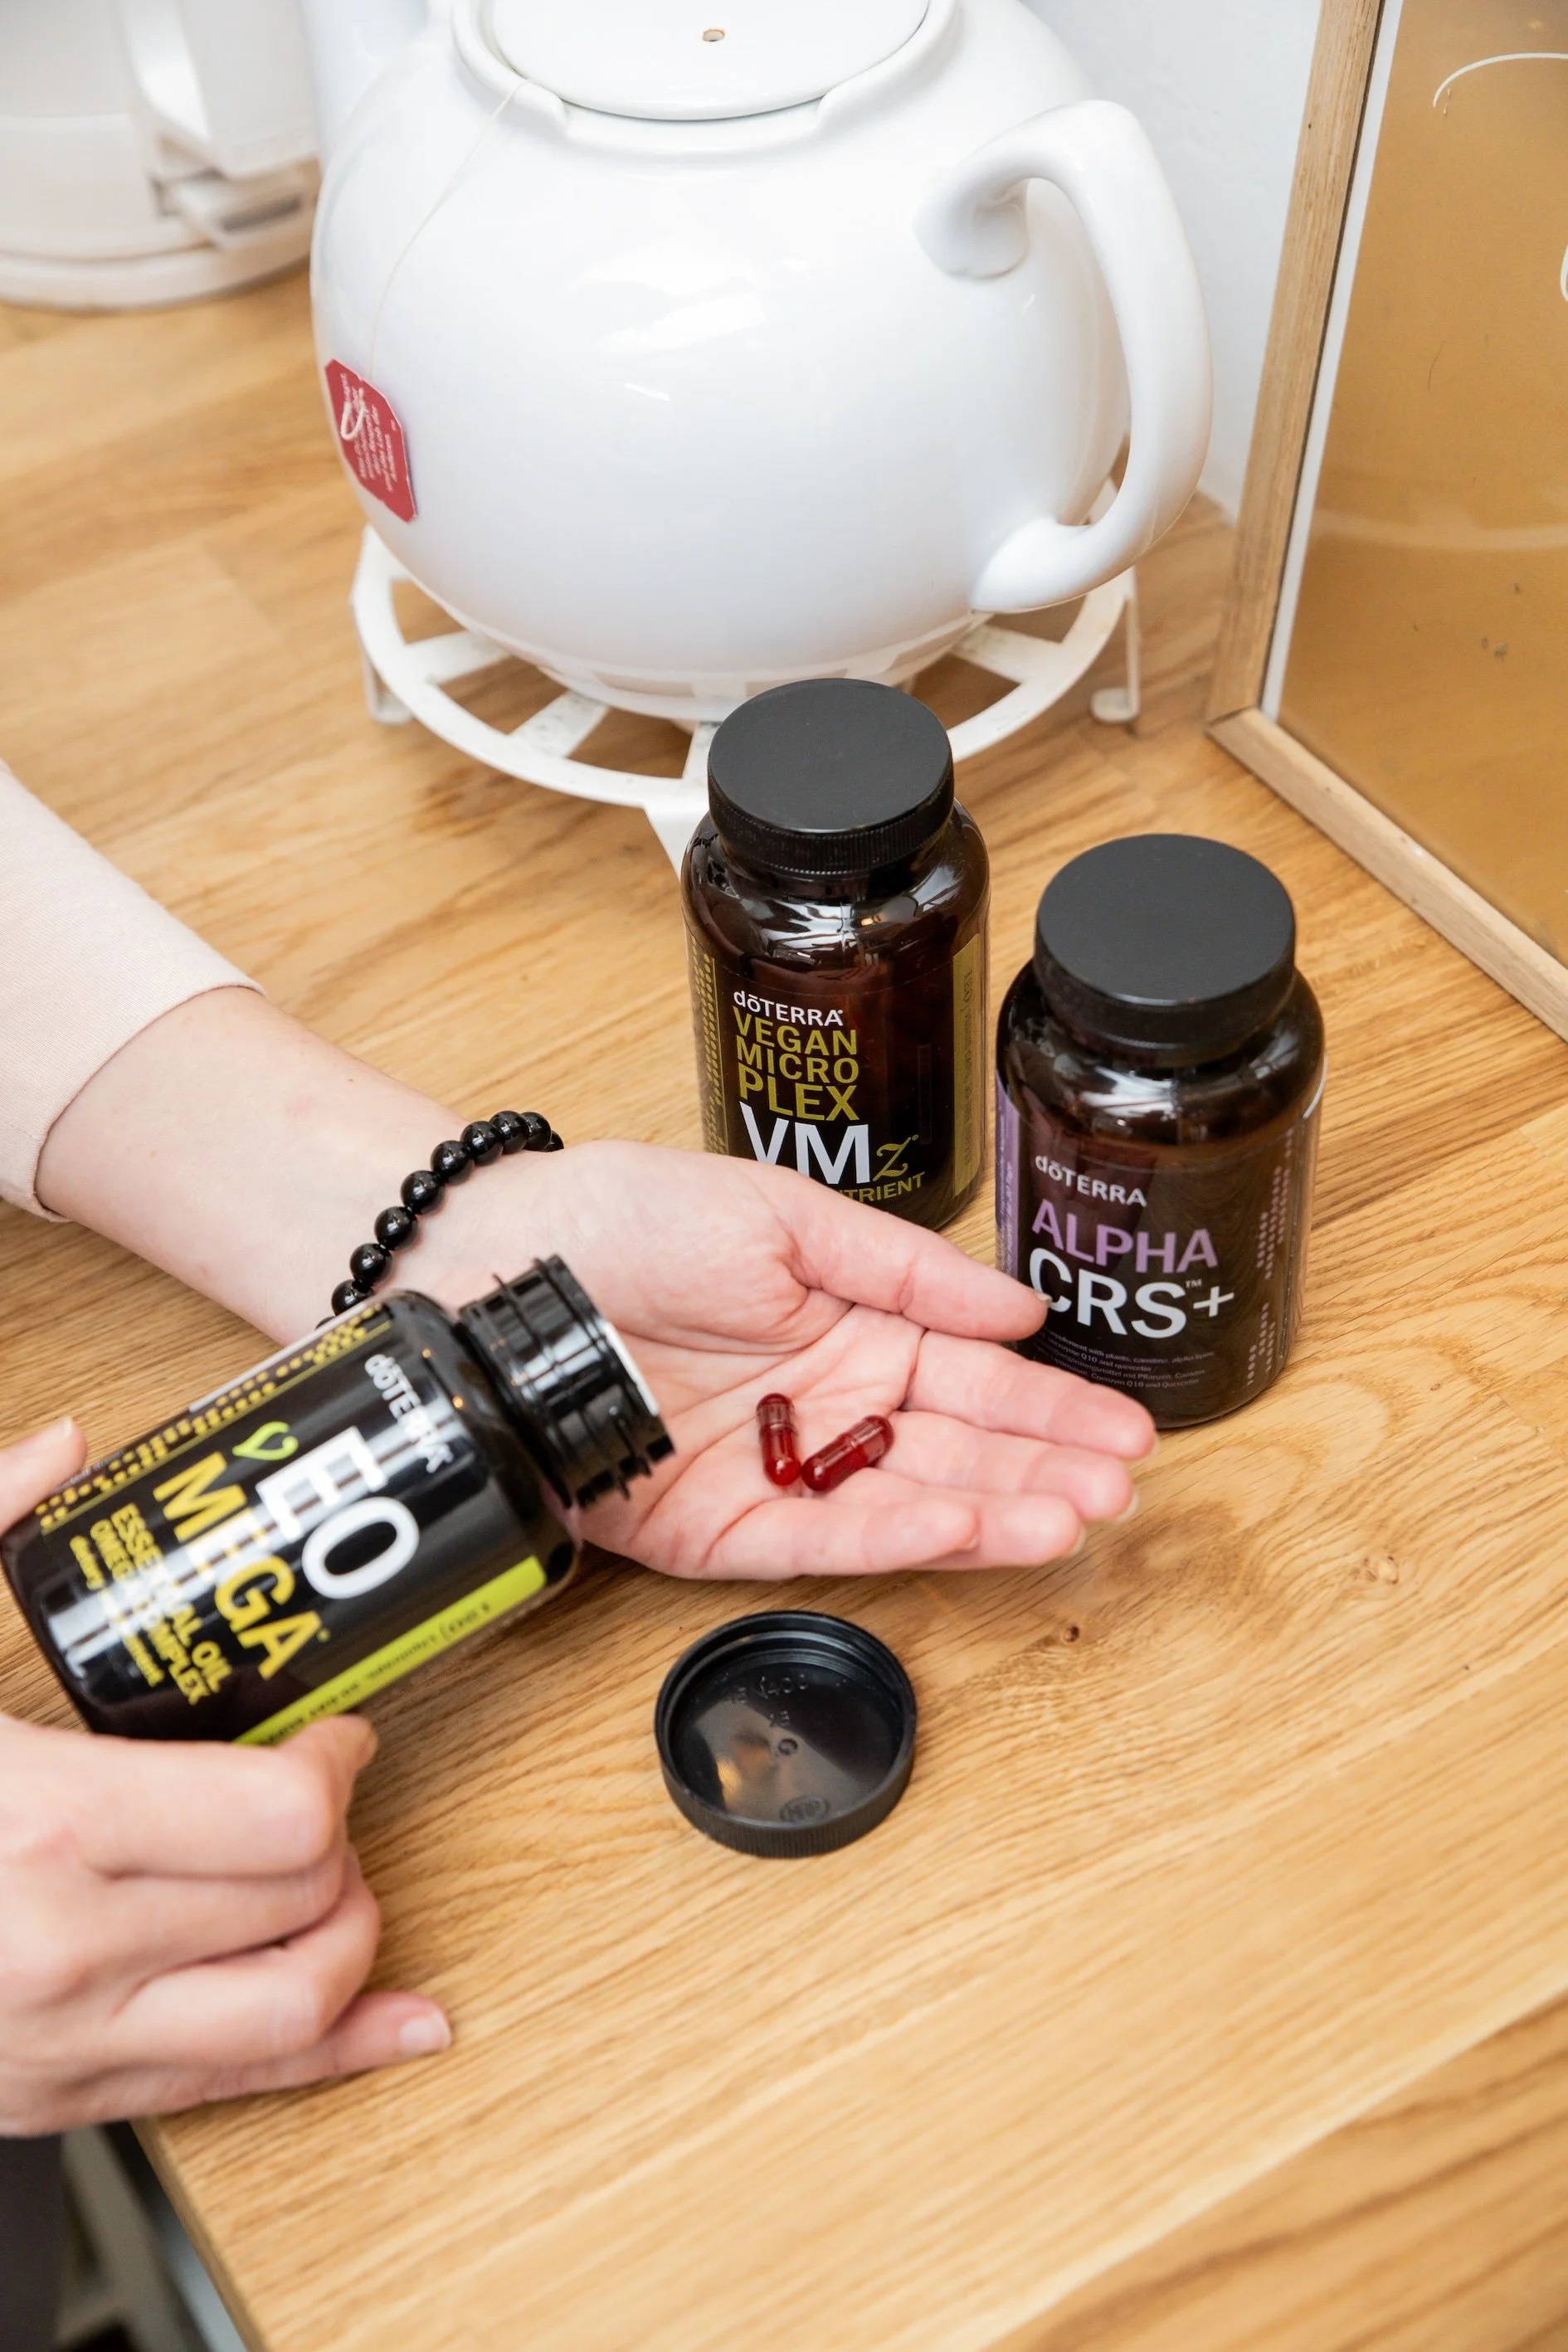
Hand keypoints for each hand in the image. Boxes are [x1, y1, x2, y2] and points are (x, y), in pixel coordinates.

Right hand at [0, 1422, 449, 2132]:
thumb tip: (63, 1448)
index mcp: (44, 1825)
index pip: (283, 1819)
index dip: (334, 1764)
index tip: (330, 1727)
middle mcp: (67, 1951)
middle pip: (306, 1902)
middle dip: (344, 1834)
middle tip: (326, 1783)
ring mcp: (59, 2045)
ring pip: (290, 2016)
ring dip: (349, 1939)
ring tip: (335, 1876)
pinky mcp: (49, 2102)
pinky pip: (229, 2102)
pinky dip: (337, 2060)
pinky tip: (404, 2027)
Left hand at [416, 1140, 1155, 1578]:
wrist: (508, 1267)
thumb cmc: (632, 1218)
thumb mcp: (785, 1214)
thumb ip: (905, 1268)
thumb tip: (1020, 1307)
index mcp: (853, 1330)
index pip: (975, 1378)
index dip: (1052, 1406)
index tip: (1129, 1430)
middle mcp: (830, 1410)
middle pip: (957, 1451)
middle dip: (1044, 1470)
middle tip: (1122, 1490)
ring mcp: (781, 1473)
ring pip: (907, 1505)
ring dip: (993, 1515)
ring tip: (1073, 1520)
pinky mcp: (722, 1530)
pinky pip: (822, 1540)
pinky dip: (895, 1537)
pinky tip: (966, 1528)